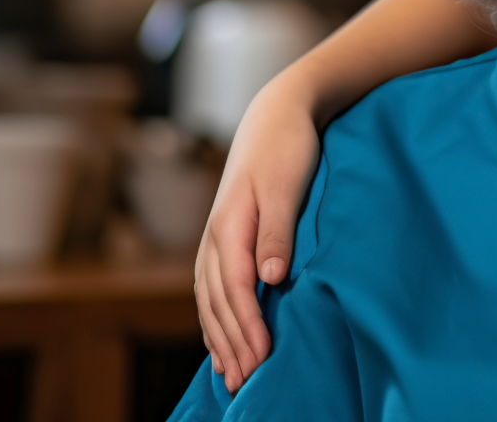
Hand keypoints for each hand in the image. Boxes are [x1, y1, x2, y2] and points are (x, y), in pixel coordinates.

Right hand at [193, 77, 320, 392]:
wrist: (276, 113)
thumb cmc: (287, 147)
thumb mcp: (287, 185)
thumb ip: (278, 232)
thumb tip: (270, 278)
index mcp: (229, 227)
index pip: (235, 290)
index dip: (247, 327)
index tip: (262, 358)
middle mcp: (214, 237)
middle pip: (217, 303)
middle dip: (230, 344)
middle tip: (246, 383)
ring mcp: (214, 238)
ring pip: (209, 300)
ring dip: (219, 339)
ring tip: (231, 376)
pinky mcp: (222, 238)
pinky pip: (211, 289)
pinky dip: (214, 318)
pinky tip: (220, 340)